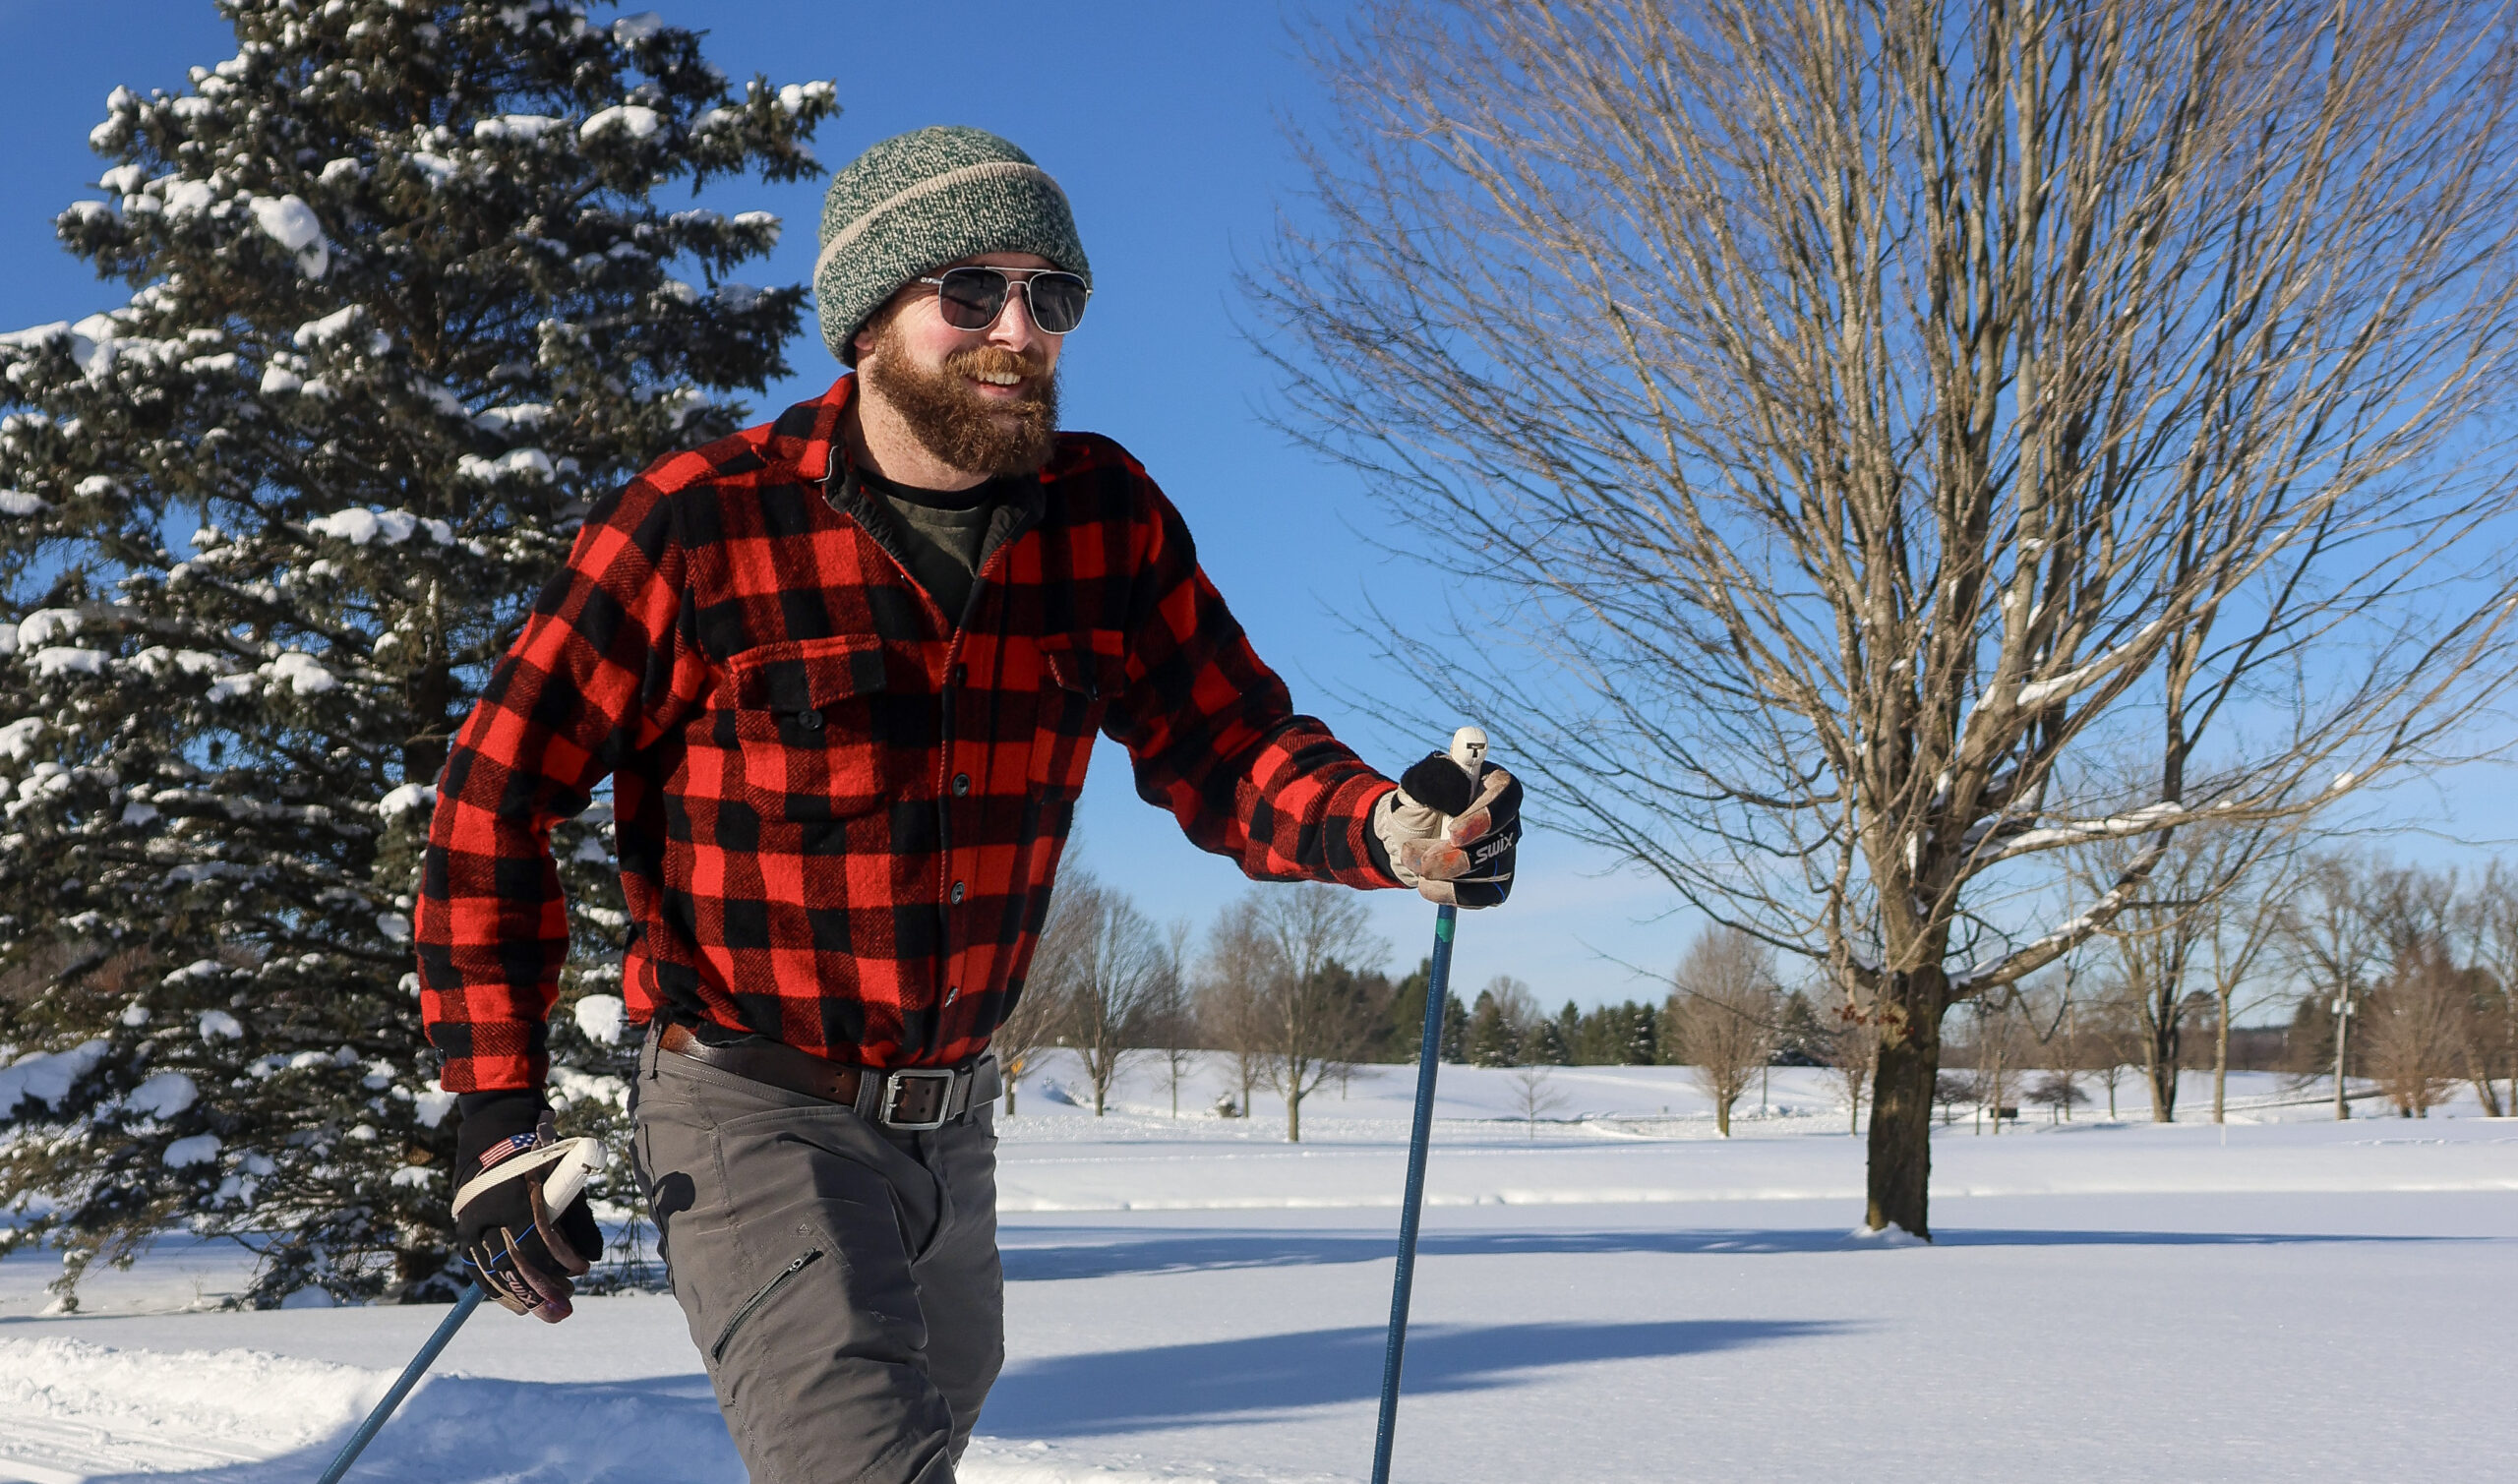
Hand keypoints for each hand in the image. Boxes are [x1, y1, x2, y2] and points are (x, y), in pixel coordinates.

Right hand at [452, 1092, 604, 1321]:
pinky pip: (479, 1275)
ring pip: (495, 1275)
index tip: (583, 1271)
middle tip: (567, 1306)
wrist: (492, 1144)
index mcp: (516, 1198)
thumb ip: (577, 1221)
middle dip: (543, 1291)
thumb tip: (593, 1259)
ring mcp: (471, 1229)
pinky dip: (501, 1294)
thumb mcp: (562, 1183)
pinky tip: (521, 1307)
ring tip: (550, 1311)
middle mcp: (488, 1216)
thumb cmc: (539, 1164)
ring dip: (524, 1298)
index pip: (539, 1242)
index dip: (563, 1262)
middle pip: (514, 1266)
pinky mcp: (464, 1238)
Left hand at [1372, 727, 1520, 907]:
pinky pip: (1483, 897)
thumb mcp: (1417, 784)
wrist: (1409, 833)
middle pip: (1501, 841)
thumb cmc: (1419, 801)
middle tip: (1419, 859)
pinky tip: (1425, 886)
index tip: (1453, 834)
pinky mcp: (1494, 884)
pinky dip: (1452, 895)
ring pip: (1490, 873)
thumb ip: (1433, 777)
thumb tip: (1454, 776)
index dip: (1486, 818)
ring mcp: (1504, 854)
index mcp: (1494, 785)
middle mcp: (1507, 820)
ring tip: (1411, 861)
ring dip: (1446, 874)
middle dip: (1456, 856)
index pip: (1507, 797)